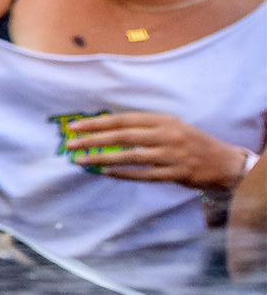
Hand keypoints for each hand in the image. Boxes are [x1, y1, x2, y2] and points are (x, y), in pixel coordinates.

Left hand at [63, 113, 252, 187]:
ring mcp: (173, 155)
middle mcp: (167, 135)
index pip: (123, 120)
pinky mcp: (177, 174)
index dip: (97, 123)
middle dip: (93, 140)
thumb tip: (104, 128)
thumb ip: (143, 127)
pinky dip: (124, 174)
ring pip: (131, 156)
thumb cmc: (189, 142)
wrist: (224, 162)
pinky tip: (105, 172)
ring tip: (80, 161)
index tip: (74, 127)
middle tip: (69, 145)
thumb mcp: (169, 126)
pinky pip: (145, 175)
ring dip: (102, 158)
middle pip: (123, 137)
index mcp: (163, 120)